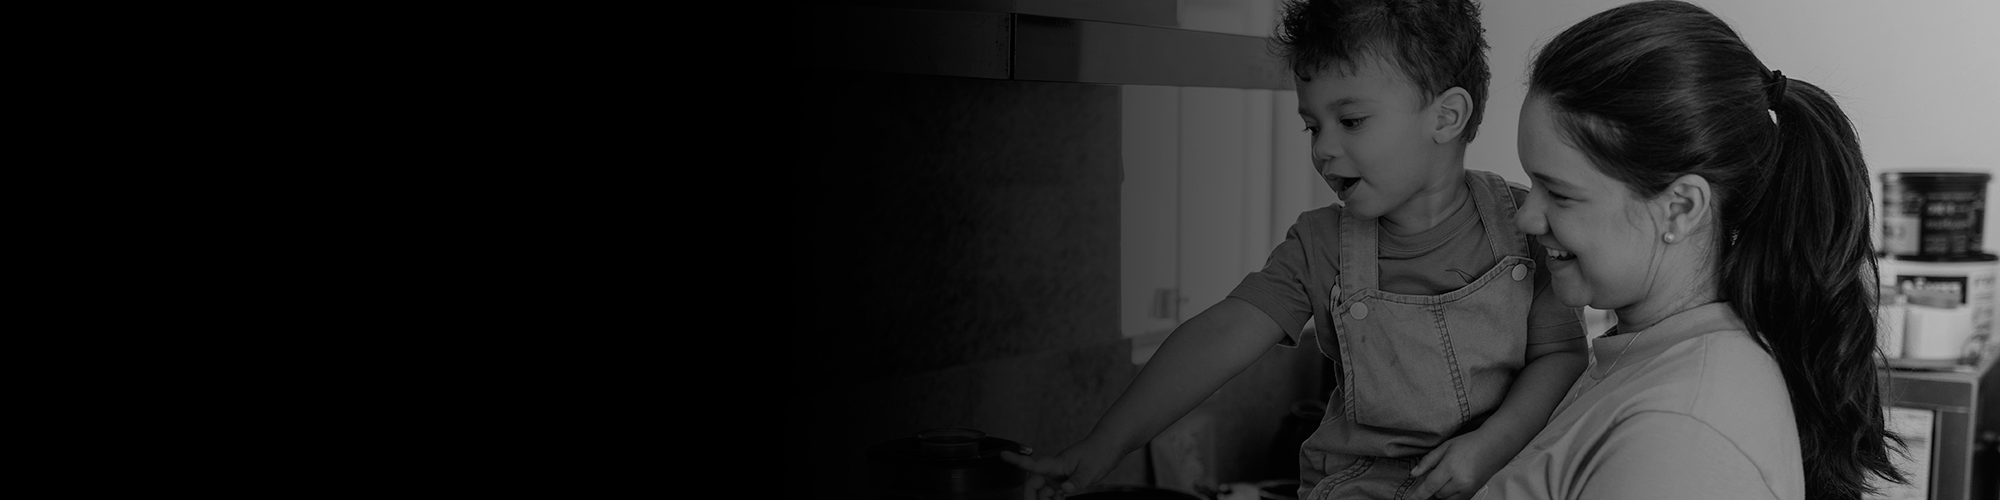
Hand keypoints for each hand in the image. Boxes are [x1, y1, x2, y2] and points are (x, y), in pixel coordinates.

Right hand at [999, 440, 1119, 499]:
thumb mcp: (1091, 470)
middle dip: (1032, 497)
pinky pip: (1053, 493)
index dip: (1016, 461)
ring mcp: (1059, 475)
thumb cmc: (1099, 452)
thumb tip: (1065, 490)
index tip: (1003, 455)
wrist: (1108, 446)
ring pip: (1043, 491)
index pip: (1033, 464)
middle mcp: (1054, 469)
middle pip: (1034, 485)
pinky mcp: (1064, 479)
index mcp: (1057, 463)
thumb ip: (1077, 482)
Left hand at [1407, 430, 1512, 499]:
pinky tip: (1449, 485)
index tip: (1409, 499)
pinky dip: (1449, 496)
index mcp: (1451, 468)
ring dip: (1439, 493)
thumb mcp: (1445, 447)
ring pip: (1445, 499)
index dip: (1417, 495)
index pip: (1429, 486)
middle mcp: (1460, 481)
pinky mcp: (1473, 493)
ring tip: (1442, 478)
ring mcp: (1468, 489)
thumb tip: (1413, 473)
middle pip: (1436, 494)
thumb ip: (1428, 461)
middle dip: (1430, 489)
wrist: (1493, 447)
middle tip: (1431, 477)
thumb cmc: (1469, 444)